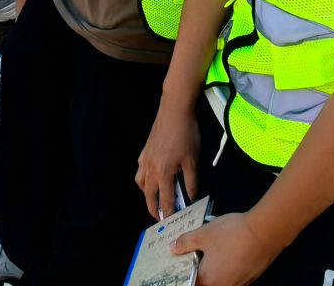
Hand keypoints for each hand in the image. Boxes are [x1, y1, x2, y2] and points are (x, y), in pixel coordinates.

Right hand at [135, 104, 201, 222]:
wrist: (174, 110)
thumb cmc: (186, 134)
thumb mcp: (193, 160)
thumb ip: (192, 182)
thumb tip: (192, 198)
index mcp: (164, 174)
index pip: (164, 201)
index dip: (168, 214)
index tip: (170, 223)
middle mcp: (151, 169)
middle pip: (149, 195)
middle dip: (153, 209)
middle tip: (159, 217)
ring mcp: (146, 159)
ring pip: (141, 182)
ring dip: (146, 193)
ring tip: (154, 197)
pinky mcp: (145, 150)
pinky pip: (140, 169)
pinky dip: (143, 177)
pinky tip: (150, 175)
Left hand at [174, 213, 278, 285]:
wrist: (265, 232)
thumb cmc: (231, 234)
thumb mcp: (204, 234)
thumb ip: (185, 242)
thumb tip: (172, 249)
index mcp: (208, 281)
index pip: (191, 282)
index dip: (184, 274)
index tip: (181, 263)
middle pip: (206, 282)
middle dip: (199, 269)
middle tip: (194, 254)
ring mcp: (238, 284)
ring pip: (220, 279)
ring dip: (214, 269)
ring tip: (211, 251)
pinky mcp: (250, 278)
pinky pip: (233, 276)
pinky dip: (227, 267)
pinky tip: (228, 251)